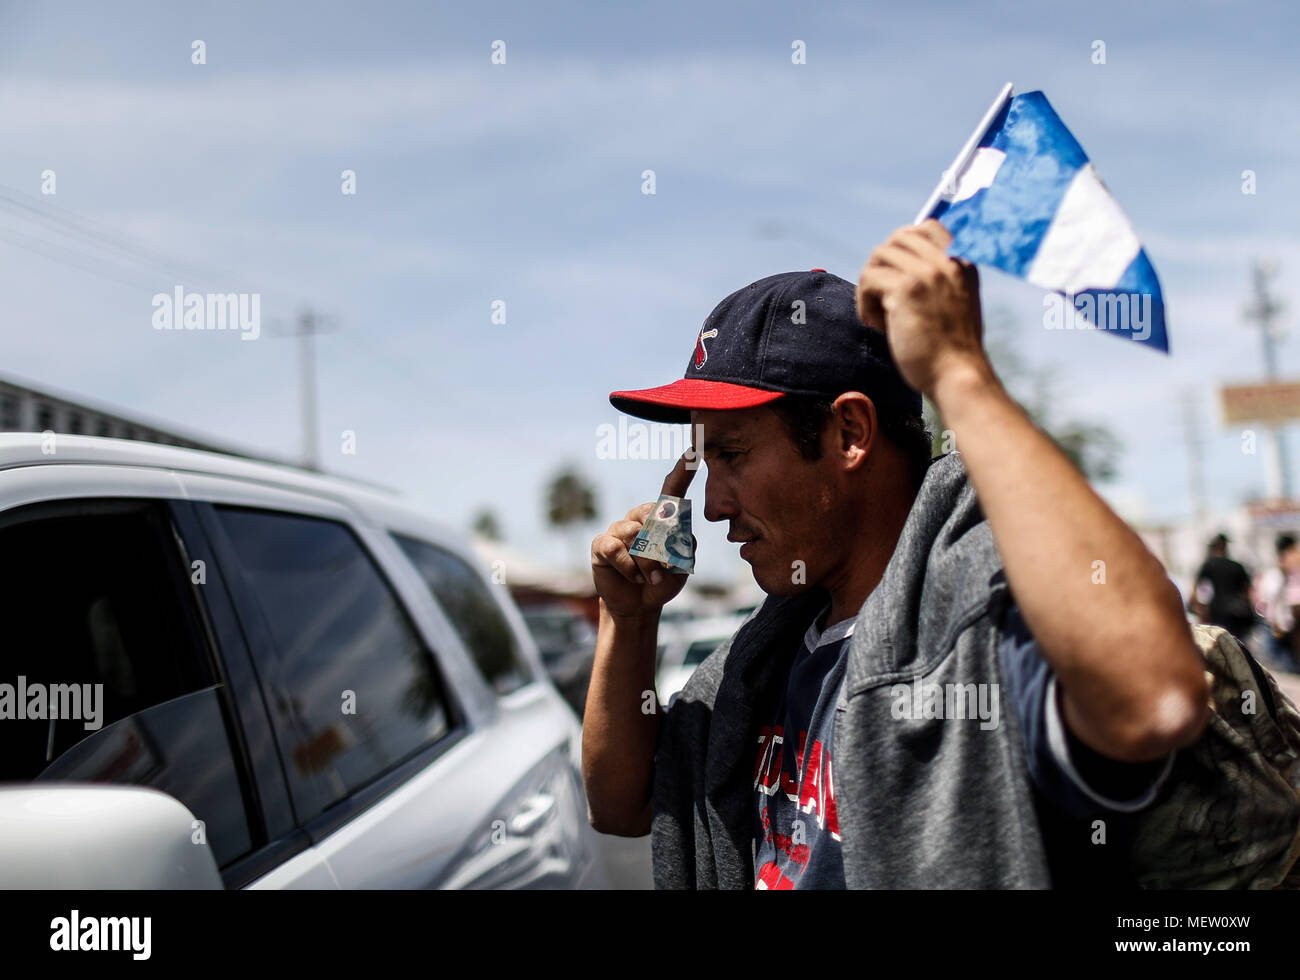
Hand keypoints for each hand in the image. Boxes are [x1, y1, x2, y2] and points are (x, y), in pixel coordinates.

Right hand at [590, 453, 697, 618]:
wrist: (640, 604)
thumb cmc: (663, 579)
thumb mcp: (683, 565)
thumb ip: (685, 545)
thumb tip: (672, 531)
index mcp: (662, 517)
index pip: (672, 490)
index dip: (682, 472)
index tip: (693, 453)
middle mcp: (639, 517)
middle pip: (655, 518)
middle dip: (664, 549)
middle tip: (666, 570)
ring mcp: (619, 529)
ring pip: (636, 536)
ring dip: (648, 563)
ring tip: (651, 578)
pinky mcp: (602, 544)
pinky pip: (617, 549)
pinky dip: (629, 567)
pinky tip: (634, 578)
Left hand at [855, 219, 991, 398]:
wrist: (958, 377)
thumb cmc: (951, 353)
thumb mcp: (954, 306)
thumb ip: (936, 284)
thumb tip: (894, 273)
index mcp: (962, 264)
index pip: (928, 228)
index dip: (901, 247)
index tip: (893, 277)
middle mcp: (947, 262)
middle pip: (898, 238)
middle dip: (882, 265)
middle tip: (880, 298)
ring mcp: (927, 273)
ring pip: (879, 255)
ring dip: (871, 284)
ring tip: (879, 315)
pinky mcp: (906, 290)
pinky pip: (869, 278)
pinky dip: (864, 301)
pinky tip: (876, 324)